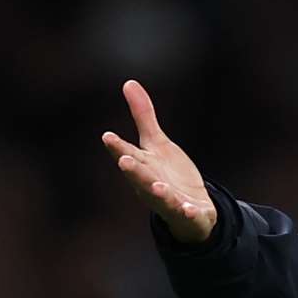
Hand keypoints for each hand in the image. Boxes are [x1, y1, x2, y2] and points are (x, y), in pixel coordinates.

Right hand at [100, 80, 217, 242]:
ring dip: (159, 193)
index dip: (118, 147)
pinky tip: (189, 208)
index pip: (127, 154)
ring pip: (162, 198)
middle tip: (124, 161)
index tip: (108, 136)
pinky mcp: (190, 213)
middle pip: (141, 177)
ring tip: (158, 187)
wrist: (190, 210)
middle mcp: (152, 185)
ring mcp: (170, 201)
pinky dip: (188, 212)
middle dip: (133, 171)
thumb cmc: (167, 175)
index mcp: (143, 167)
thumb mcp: (157, 144)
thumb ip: (143, 116)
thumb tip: (129, 82)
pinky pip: (188, 214)